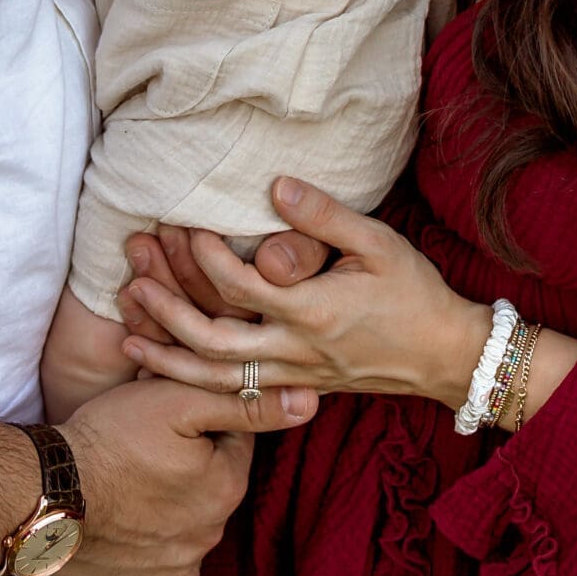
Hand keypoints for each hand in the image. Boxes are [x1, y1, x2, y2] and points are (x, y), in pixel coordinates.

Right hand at [59, 372, 316, 575]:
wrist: (48, 495)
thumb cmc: (112, 438)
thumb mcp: (180, 401)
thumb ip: (248, 403)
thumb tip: (311, 399)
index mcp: (227, 485)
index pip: (236, 438)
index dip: (205, 415)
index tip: (173, 406)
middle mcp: (213, 531)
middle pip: (214, 479)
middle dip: (192, 457)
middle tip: (148, 437)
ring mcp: (182, 565)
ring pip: (191, 518)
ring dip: (174, 497)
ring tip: (135, 475)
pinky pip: (172, 563)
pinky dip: (160, 542)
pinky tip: (136, 519)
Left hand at [120, 178, 490, 409]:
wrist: (446, 355)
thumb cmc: (415, 292)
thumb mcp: (378, 243)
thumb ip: (324, 216)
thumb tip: (277, 184)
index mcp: (313, 312)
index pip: (240, 286)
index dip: (206, 255)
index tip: (185, 224)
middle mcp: (296, 352)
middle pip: (213, 342)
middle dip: (168, 313)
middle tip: (134, 280)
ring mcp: (295, 376)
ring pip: (217, 378)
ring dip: (170, 356)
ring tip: (129, 333)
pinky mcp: (297, 388)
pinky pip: (235, 390)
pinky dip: (196, 380)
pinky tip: (168, 367)